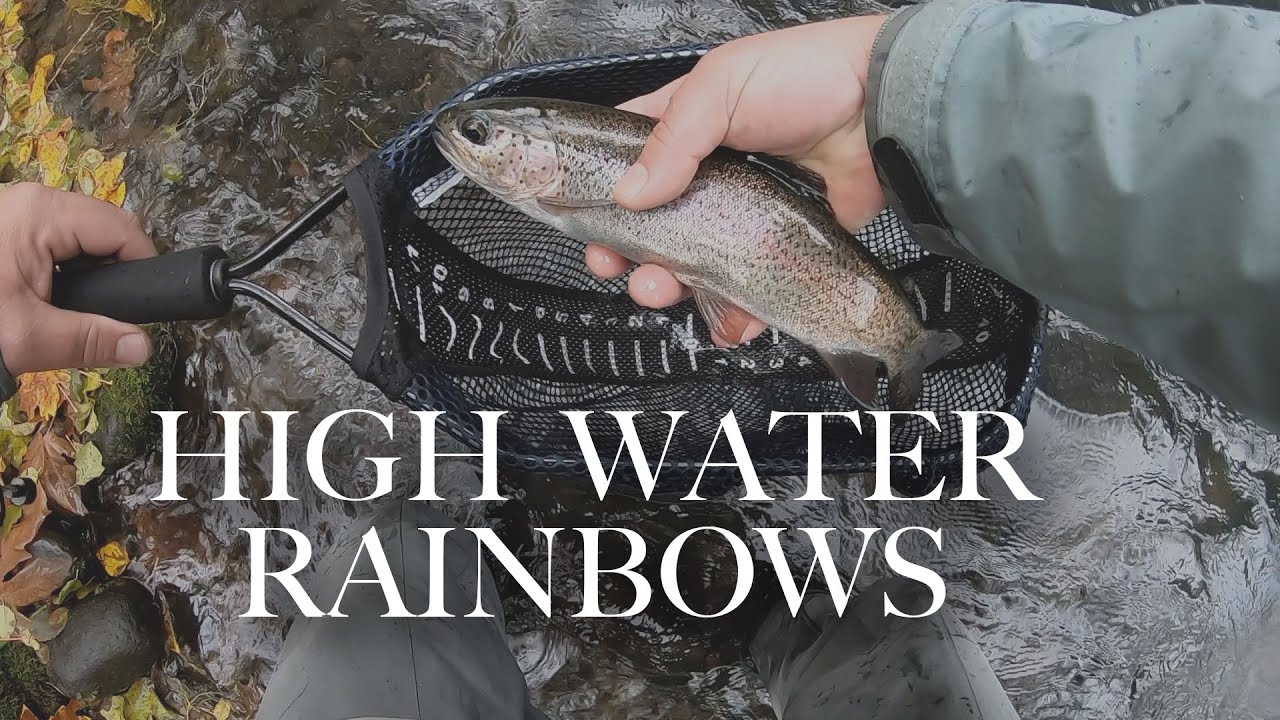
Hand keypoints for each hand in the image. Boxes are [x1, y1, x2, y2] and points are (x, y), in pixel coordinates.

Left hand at [0, 182, 156, 375]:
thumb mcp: (29, 336)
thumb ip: (92, 341)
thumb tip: (143, 348)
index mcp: (44, 213)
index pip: (124, 230)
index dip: (143, 269)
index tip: (144, 309)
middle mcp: (31, 199)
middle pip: (103, 229)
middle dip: (113, 273)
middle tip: (104, 317)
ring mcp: (13, 208)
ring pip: (78, 234)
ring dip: (87, 273)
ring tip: (71, 312)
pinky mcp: (3, 225)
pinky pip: (51, 238)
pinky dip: (61, 268)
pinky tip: (47, 299)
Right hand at [587, 15, 888, 345]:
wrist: (884, 108)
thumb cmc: (807, 76)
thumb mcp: (722, 88)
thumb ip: (672, 141)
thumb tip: (630, 193)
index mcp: (687, 124)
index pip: (627, 160)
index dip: (601, 194)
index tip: (585, 226)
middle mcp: (711, 171)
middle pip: (653, 224)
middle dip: (631, 254)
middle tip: (625, 271)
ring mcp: (745, 211)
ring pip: (694, 262)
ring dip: (673, 286)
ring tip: (668, 292)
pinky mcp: (781, 242)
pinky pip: (747, 286)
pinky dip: (733, 310)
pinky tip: (728, 318)